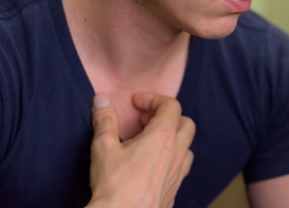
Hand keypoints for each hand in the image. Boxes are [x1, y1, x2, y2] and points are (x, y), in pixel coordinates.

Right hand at [86, 93, 195, 207]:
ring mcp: (178, 173)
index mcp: (163, 137)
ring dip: (172, 139)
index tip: (135, 102)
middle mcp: (177, 153)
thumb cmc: (115, 185)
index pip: (171, 105)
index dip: (153, 99)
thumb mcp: (104, 147)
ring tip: (148, 142)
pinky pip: (181, 168)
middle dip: (167, 116)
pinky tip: (151, 166)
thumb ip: (105, 119)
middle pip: (185, 123)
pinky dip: (171, 159)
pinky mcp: (174, 190)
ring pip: (187, 147)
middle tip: (143, 121)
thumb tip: (102, 98)